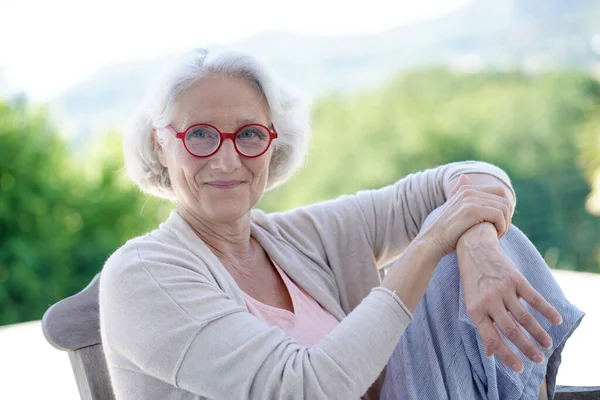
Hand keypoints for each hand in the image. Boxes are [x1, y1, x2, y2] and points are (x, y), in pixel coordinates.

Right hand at [418, 175, 512, 257]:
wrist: (432, 242)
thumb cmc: (445, 231)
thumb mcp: (452, 207)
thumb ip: (458, 193)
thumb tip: (464, 177)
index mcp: (466, 189)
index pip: (499, 191)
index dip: (504, 207)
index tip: (500, 223)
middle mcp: (468, 191)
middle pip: (504, 199)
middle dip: (507, 217)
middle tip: (501, 231)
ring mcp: (469, 199)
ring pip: (504, 208)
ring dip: (505, 223)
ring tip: (498, 235)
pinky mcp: (472, 210)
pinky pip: (499, 215)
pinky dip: (501, 227)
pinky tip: (496, 236)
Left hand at [457, 224, 562, 372]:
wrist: (473, 246)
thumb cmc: (471, 278)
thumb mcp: (470, 301)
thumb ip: (482, 324)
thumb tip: (490, 353)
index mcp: (475, 309)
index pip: (491, 338)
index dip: (506, 355)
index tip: (519, 368)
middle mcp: (488, 300)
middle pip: (510, 330)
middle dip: (526, 348)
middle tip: (537, 360)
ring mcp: (503, 289)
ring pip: (524, 317)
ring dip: (538, 333)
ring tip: (547, 345)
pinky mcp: (515, 278)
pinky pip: (533, 297)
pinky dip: (546, 310)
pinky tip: (556, 320)